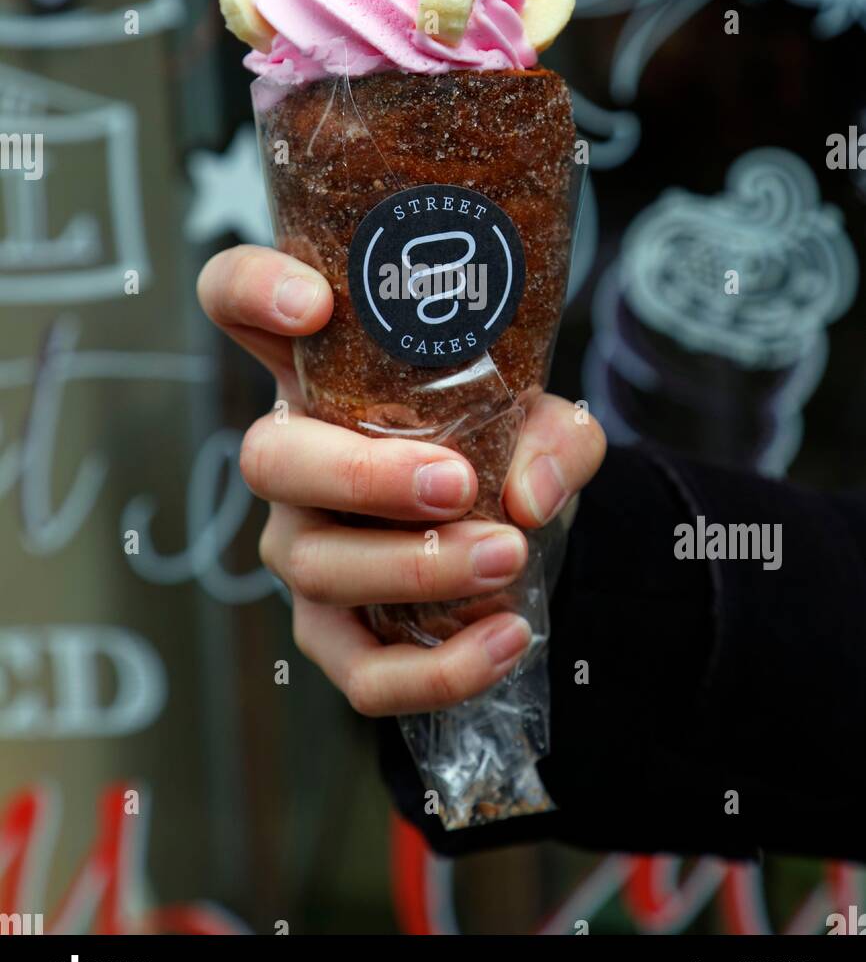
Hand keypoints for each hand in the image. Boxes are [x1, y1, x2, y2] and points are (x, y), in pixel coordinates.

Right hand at [197, 245, 606, 716]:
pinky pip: (359, 671)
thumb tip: (530, 494)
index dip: (251, 290)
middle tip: (456, 483)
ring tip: (507, 554)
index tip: (314, 303)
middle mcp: (294, 456)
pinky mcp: (331, 634)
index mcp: (322, 373)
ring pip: (318, 567)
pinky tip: (506, 638)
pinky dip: (435, 669)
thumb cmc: (500, 448)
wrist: (517, 531)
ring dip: (417, 566)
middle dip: (361, 475)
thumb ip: (552, 436)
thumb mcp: (543, 420)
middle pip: (268, 458)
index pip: (237, 301)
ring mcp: (302, 547)